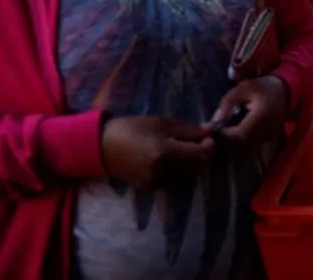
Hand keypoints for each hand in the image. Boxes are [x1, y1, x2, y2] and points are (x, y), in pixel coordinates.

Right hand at [100, 116, 214, 188]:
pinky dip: (177, 172)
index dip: (210, 146)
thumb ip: (187, 129)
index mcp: (166, 152)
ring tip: (182, 150)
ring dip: (190, 164)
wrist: (102, 147)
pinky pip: (173, 181)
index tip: (209, 137)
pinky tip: (169, 161)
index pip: (201, 154)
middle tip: (196, 142)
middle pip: (196, 166)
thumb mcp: (161, 123)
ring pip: (186, 176)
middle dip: (200, 154)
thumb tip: (210, 130)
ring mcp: (155, 182)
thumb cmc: (132, 128)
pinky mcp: (149, 188)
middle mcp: (162, 171)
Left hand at [210, 75, 287, 144]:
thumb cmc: (260, 87)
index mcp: (262, 114)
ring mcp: (271, 133)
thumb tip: (214, 121)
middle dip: (231, 138)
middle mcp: (268, 127)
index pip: (242, 132)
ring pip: (250, 144)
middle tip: (222, 131)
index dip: (228, 134)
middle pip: (245, 141)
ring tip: (230, 131)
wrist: (282, 89)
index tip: (219, 128)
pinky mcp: (272, 135)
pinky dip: (246, 139)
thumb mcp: (240, 89)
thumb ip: (227, 104)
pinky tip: (240, 131)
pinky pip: (256, 142)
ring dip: (238, 140)